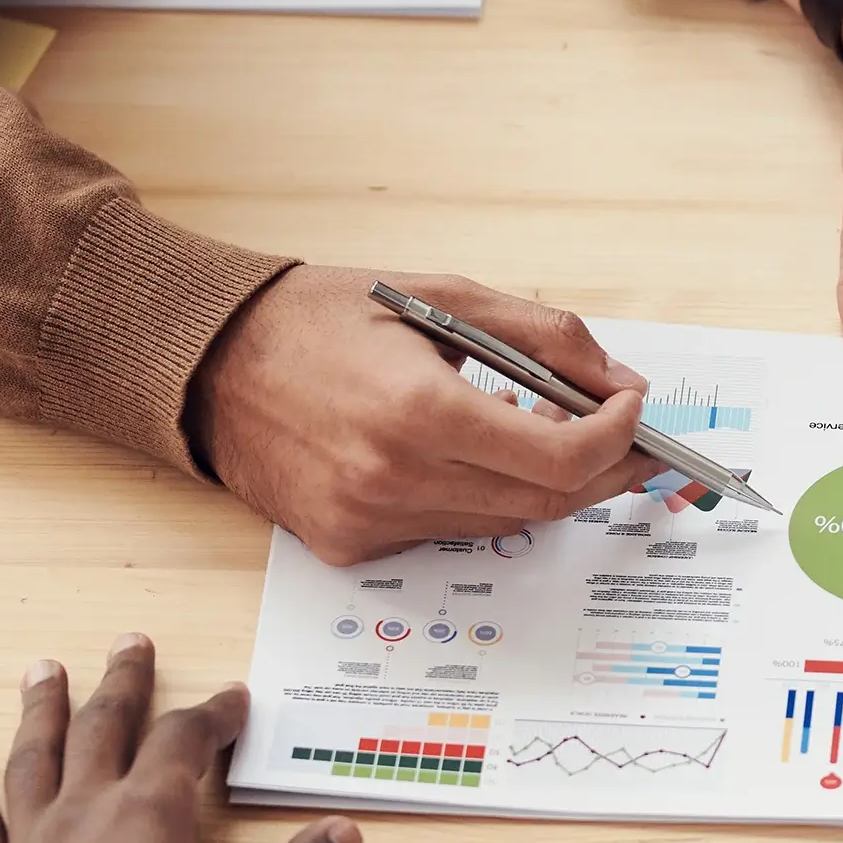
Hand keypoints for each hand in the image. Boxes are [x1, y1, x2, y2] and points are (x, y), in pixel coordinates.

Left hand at [0, 635, 361, 842]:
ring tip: (43, 670)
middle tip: (131, 644)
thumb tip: (341, 837)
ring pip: (34, 759)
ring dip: (42, 710)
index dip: (214, 714)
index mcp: (153, 820)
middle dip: (124, 684)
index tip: (234, 700)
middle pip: (105, 729)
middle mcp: (85, 819)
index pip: (187, 741)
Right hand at [188, 265, 659, 565]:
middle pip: (546, 502)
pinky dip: (480, 497)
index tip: (633, 409)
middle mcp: (393, 479)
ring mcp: (369, 523)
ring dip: (544, 483)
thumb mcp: (444, 295)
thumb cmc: (324, 317)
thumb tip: (619, 383)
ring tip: (551, 432)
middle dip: (603, 469)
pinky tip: (472, 455)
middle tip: (628, 437)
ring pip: (503, 523)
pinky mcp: (349, 546)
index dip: (617, 439)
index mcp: (419, 411)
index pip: (561, 459)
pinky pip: (448, 533)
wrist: (209, 361)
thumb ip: (545, 338)